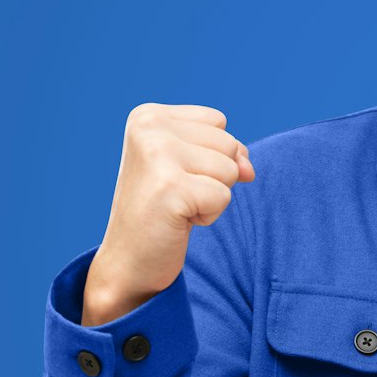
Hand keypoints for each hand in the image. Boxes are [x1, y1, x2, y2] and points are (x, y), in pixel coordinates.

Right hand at [83, 103, 254, 324]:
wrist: (128, 261)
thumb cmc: (160, 211)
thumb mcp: (190, 167)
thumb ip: (225, 152)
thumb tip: (249, 168)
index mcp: (148, 115)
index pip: (218, 121)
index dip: (210, 155)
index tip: (174, 176)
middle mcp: (148, 128)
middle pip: (228, 143)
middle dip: (214, 177)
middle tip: (176, 195)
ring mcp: (157, 155)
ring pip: (230, 169)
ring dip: (212, 196)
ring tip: (178, 206)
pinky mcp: (170, 187)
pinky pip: (224, 196)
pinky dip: (208, 215)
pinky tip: (178, 220)